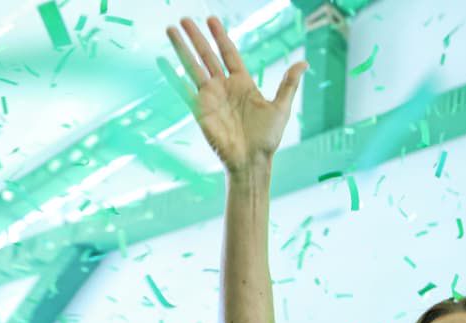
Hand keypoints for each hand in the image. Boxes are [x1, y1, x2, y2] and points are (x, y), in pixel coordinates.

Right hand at [165, 17, 305, 172]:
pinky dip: (172, 75)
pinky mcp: (200, 109)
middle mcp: (224, 87)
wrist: (252, 161)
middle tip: (185, 18)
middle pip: (207, 55)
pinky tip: (162, 61)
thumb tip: (304, 63)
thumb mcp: (281, 108)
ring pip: (193, 65)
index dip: (220, 36)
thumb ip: (288, 84)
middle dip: (196, 37)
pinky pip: (183, 88)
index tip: (212, 20)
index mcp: (242, 83)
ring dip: (182, 48)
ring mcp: (210, 96)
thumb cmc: (267, 138)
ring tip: (171, 28)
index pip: (228, 53)